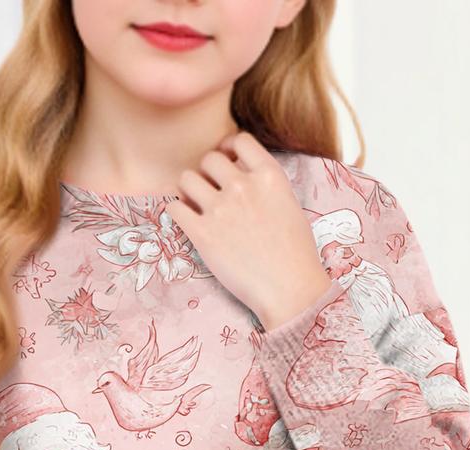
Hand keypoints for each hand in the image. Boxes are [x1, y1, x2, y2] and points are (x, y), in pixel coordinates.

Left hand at [165, 131, 331, 331]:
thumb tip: (242, 174)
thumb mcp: (289, 206)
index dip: (229, 149)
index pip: (240, 140)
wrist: (290, 290)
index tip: (227, 163)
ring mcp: (221, 209)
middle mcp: (243, 186)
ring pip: (187, 178)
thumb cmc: (295, 255)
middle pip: (209, 159)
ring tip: (196, 206)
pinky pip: (174, 208)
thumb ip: (265, 185)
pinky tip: (186, 221)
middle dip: (208, 173)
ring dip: (188, 190)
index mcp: (269, 175)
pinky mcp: (202, 234)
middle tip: (212, 193)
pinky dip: (176, 211)